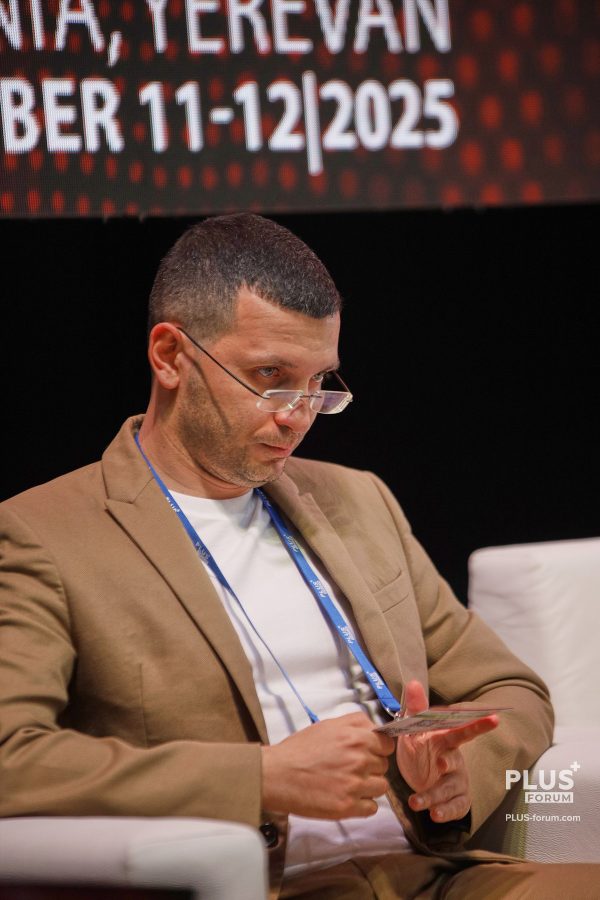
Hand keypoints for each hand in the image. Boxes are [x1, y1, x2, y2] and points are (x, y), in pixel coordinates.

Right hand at [261, 712, 394, 818]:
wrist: (277, 775)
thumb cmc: (299, 750)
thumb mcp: (327, 725)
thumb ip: (355, 723)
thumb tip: (375, 728)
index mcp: (355, 738)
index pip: (387, 744)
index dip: (378, 748)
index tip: (369, 752)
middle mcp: (359, 761)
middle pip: (384, 766)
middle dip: (371, 766)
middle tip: (351, 768)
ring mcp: (354, 785)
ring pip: (381, 787)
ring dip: (369, 786)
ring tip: (349, 783)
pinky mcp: (347, 807)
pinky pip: (372, 807)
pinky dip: (363, 804)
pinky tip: (348, 797)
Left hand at [396, 681, 498, 823]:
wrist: (416, 773)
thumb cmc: (420, 746)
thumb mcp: (413, 728)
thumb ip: (416, 708)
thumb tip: (413, 682)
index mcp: (445, 740)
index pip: (462, 731)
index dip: (478, 725)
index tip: (494, 718)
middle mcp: (454, 761)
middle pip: (455, 762)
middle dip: (449, 764)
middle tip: (440, 763)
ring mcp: (456, 781)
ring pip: (450, 788)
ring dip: (434, 796)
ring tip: (416, 802)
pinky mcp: (455, 800)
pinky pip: (455, 807)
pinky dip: (445, 812)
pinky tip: (434, 815)